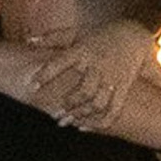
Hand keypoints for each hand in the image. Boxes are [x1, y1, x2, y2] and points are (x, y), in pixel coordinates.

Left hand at [28, 19, 154, 128]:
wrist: (133, 37)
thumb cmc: (98, 36)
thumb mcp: (76, 33)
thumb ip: (52, 38)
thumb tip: (28, 40)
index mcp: (83, 50)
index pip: (61, 62)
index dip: (46, 74)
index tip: (33, 86)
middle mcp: (98, 65)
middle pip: (83, 91)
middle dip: (69, 104)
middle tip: (54, 114)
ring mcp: (112, 78)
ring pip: (98, 103)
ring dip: (81, 115)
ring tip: (67, 122)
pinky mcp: (122, 88)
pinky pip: (113, 110)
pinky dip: (98, 123)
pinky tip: (82, 127)